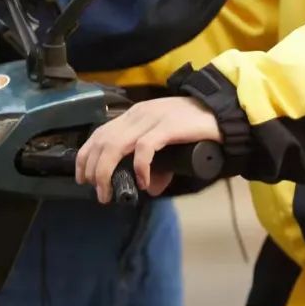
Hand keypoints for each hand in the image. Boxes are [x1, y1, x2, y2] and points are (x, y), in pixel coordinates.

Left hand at [74, 97, 220, 200]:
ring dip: (105, 172)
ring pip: (115, 145)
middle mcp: (139, 114)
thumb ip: (157, 163)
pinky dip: (139, 168)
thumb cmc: (194, 126)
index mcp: (135, 114)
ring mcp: (152, 119)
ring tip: (108, 192)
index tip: (82, 176)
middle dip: (92, 168)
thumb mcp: (167, 142)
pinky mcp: (168, 126)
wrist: (222, 112)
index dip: (86, 155)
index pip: (100, 132)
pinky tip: (143, 183)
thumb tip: (151, 187)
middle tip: (97, 191)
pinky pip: (144, 149)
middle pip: (102, 140)